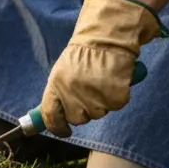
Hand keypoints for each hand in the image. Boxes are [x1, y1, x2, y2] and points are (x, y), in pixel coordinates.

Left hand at [38, 0, 167, 136]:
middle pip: (77, 118)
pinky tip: (114, 79)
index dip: (57, 128)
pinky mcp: (114, 96)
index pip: (51, 116)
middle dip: (84, 110)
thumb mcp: (62, 71)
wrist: (107, 36)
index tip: (64, 131)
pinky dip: (117, 95)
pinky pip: (115, 105)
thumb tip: (52, 118)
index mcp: (56, 85)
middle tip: (90, 92)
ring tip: (102, 80)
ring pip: (98, 113)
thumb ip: (58, 93)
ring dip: (101, 102)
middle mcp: (72, 93)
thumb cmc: (85, 53)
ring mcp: (94, 96)